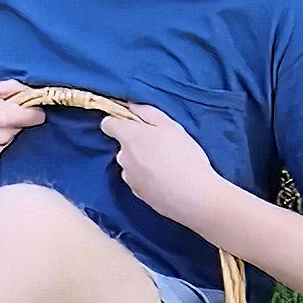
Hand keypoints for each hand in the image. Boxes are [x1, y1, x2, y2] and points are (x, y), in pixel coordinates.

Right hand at [0, 80, 45, 166]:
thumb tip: (32, 92)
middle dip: (14, 120)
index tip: (24, 107)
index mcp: (4, 116)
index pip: (37, 117)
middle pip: (23, 128)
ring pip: (10, 139)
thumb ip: (12, 88)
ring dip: (2, 132)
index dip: (32, 110)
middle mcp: (3, 137)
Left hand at [101, 103, 219, 225]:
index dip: (119, 121)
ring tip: (167, 165)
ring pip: (130, 164)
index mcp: (129, 137)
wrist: (194, 197)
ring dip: (142, 162)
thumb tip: (130, 105)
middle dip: (137, 143)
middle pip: (123, 145)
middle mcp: (122, 157)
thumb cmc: (184, 156)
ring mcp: (128, 177)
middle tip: (161, 146)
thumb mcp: (170, 126)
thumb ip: (147, 113)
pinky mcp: (137, 194)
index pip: (108, 124)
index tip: (134, 123)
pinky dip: (147, 178)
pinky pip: (138, 179)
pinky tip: (166, 180)